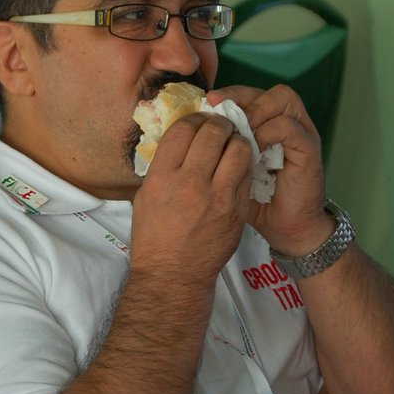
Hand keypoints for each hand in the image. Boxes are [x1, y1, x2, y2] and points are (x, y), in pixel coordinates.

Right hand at [130, 113, 252, 289]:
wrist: (173, 275)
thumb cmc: (154, 237)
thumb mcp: (146, 196)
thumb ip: (163, 166)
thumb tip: (179, 141)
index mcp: (162, 176)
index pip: (183, 128)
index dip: (194, 118)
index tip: (198, 122)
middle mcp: (190, 182)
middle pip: (214, 133)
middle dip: (220, 124)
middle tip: (221, 128)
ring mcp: (217, 196)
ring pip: (239, 149)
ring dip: (238, 140)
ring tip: (234, 144)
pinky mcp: (237, 209)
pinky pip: (247, 174)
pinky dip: (245, 164)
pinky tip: (239, 166)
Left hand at [206, 85, 329, 255]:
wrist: (288, 230)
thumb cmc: (257, 204)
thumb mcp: (230, 173)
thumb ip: (218, 151)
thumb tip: (186, 133)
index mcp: (266, 126)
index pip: (249, 95)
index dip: (228, 95)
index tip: (207, 102)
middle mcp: (286, 123)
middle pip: (266, 90)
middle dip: (241, 96)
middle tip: (219, 108)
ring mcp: (301, 134)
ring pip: (283, 99)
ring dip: (257, 109)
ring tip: (239, 126)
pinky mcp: (309, 149)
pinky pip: (289, 127)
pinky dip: (270, 131)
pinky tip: (254, 145)